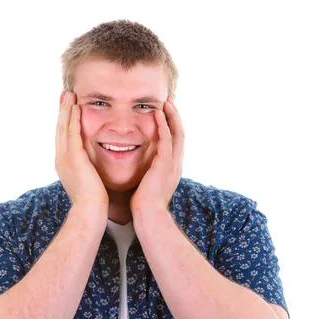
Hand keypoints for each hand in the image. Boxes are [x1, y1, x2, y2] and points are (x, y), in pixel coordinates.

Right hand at [55, 90, 108, 208]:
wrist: (89, 211)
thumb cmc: (93, 202)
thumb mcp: (88, 182)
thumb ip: (88, 171)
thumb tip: (92, 168)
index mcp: (63, 164)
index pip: (63, 138)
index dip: (64, 122)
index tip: (67, 108)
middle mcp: (60, 158)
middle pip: (59, 129)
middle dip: (62, 111)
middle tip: (64, 95)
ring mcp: (64, 157)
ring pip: (63, 127)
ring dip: (66, 110)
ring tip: (69, 95)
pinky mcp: (73, 157)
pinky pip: (72, 132)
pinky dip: (73, 118)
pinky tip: (77, 107)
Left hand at [130, 97, 183, 213]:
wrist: (149, 216)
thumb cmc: (145, 206)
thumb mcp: (148, 186)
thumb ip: (147, 175)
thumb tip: (138, 171)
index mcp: (172, 169)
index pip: (175, 143)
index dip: (172, 127)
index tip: (165, 115)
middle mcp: (176, 164)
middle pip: (180, 134)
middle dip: (175, 117)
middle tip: (168, 102)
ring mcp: (173, 163)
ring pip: (177, 133)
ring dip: (171, 116)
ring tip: (165, 102)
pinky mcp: (165, 163)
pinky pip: (166, 139)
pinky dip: (163, 125)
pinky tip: (157, 114)